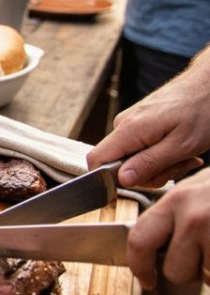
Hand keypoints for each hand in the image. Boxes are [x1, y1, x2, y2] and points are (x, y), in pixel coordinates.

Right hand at [88, 66, 209, 186]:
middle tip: (180, 165)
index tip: (139, 183)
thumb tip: (121, 180)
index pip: (95, 160)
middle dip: (149, 174)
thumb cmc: (202, 111)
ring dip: (159, 165)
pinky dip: (160, 155)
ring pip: (132, 159)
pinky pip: (140, 149)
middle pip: (118, 165)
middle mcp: (123, 125)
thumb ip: (149, 163)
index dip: (108, 179)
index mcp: (128, 130)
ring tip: (186, 156)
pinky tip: (180, 149)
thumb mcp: (181, 145)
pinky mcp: (139, 123)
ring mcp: (130, 123)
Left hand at [127, 168, 209, 288]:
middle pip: (175, 270)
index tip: (146, 280)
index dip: (140, 267)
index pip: (140, 240)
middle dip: (189, 272)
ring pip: (206, 277)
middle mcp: (194, 217)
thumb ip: (171, 216)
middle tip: (204, 258)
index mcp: (175, 201)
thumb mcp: (194, 190)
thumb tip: (149, 247)